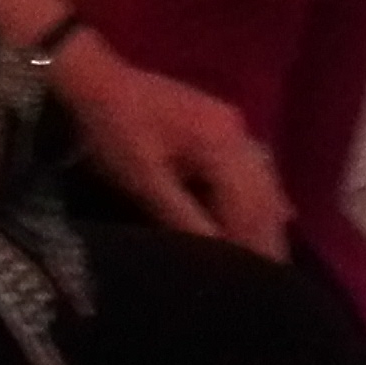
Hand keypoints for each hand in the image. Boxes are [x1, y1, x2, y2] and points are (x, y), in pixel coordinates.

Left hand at [49, 35, 290, 258]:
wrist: (91, 80)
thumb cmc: (113, 132)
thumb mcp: (143, 180)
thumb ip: (184, 216)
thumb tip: (218, 256)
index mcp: (222, 142)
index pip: (249, 205)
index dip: (255, 246)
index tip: (263, 283)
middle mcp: (237, 131)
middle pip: (263, 193)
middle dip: (268, 236)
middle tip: (273, 279)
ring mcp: (231, 124)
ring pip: (262, 180)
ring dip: (266, 218)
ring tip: (271, 257)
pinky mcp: (218, 125)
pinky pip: (251, 167)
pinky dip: (261, 196)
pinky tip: (273, 213)